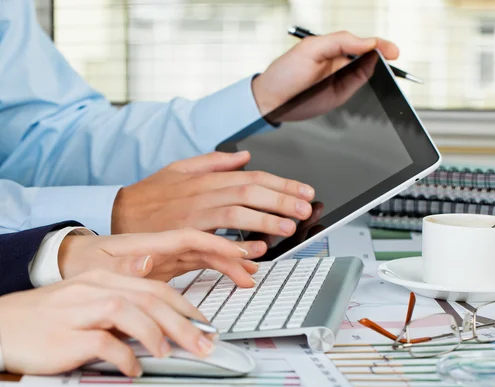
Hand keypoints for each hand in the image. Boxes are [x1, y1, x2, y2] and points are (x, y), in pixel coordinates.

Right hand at [0, 271, 213, 376]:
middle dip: (185, 323)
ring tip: (172, 354)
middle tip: (206, 344)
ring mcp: (81, 309)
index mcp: (106, 279)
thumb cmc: (48, 318)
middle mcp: (96, 288)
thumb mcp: (90, 302)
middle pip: (152, 300)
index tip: (204, 324)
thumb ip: (124, 306)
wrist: (2, 326)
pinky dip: (125, 357)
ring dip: (158, 335)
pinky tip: (134, 369)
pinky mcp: (67, 334)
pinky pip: (105, 343)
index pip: (156, 288)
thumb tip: (161, 322)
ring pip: (132, 313)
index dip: (186, 306)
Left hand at [59, 227, 261, 286]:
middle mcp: (168, 239)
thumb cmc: (89, 257)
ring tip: (257, 263)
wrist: (77, 256)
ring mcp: (173, 248)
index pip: (192, 237)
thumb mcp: (100, 264)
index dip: (219, 244)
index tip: (240, 253)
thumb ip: (126, 264)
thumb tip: (144, 262)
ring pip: (212, 248)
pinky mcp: (173, 260)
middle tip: (262, 252)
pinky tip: (239, 267)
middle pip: (211, 235)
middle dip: (239, 244)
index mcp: (153, 237)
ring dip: (234, 255)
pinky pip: (204, 259)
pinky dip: (224, 264)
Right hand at [111, 151, 314, 239]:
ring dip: (264, 221)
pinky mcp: (182, 236)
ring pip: (235, 213)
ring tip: (289, 227)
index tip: (304, 190)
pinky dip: (235, 249)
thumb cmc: (150, 194)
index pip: (251, 177)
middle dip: (281, 199)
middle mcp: (202, 194)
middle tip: (305, 207)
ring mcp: (193, 215)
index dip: (281, 184)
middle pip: (248, 192)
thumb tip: (245, 156)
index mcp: (206, 178)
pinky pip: (213, 243)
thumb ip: (215, 162)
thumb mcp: (180, 168)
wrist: (117, 215)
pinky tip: (255, 253)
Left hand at [251, 30, 398, 115]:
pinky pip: (360, 85)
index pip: (360, 41)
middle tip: (391, 57)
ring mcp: (341, 78)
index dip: (377, 43)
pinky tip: (374, 77)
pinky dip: (369, 82)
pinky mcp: (341, 94)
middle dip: (381, 55)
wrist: (271, 101)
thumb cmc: (284, 73)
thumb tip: (367, 42)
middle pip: (368, 55)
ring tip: (384, 66)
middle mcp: (338, 61)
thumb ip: (339, 42)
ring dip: (377, 68)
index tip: (389, 49)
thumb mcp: (310, 50)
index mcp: (331, 45)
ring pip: (367, 70)